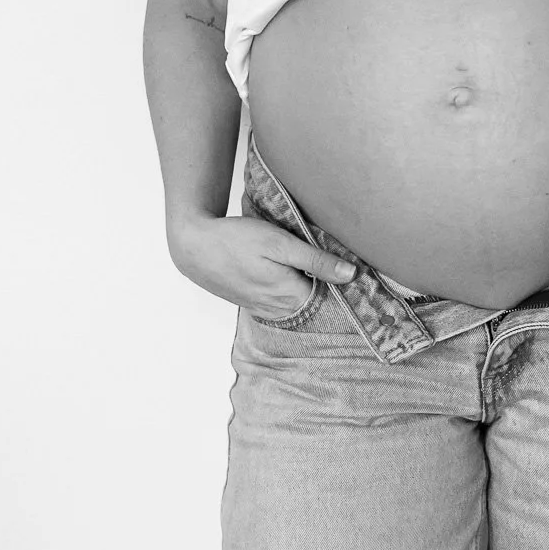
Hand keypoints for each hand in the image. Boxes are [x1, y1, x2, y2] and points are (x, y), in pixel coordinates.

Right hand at [168, 211, 355, 317]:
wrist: (192, 246)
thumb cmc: (236, 240)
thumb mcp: (280, 244)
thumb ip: (316, 261)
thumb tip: (352, 275)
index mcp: (291, 296)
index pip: (332, 297)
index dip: (343, 281)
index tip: (355, 266)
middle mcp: (279, 309)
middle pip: (315, 301)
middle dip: (327, 285)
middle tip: (338, 259)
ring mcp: (263, 308)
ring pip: (297, 302)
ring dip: (307, 287)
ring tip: (312, 264)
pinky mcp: (251, 302)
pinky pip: (280, 302)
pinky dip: (288, 290)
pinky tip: (285, 271)